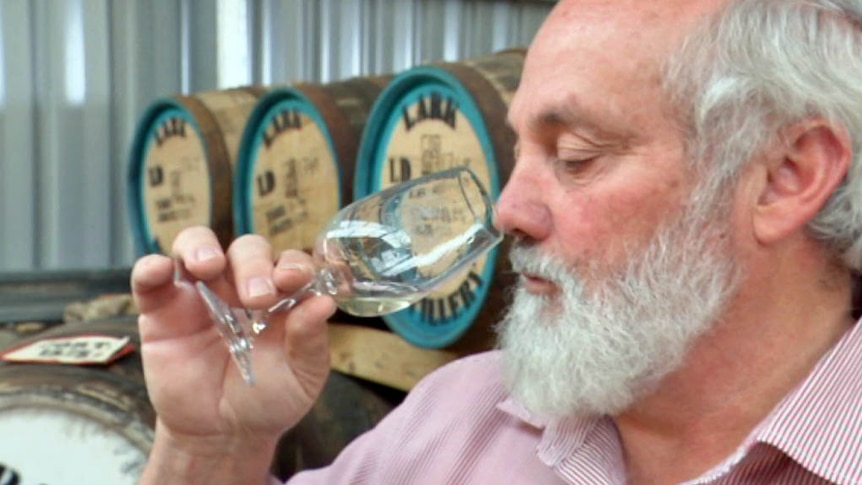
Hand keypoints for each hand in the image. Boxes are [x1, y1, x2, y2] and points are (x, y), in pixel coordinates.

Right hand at [131, 226, 335, 460]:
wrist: (223, 433)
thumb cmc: (268, 398)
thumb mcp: (301, 375)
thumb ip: (309, 339)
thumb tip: (325, 303)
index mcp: (282, 295)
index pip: (289, 262)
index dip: (294, 264)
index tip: (294, 279)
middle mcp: (241, 284)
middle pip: (247, 249)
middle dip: (254, 265)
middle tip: (258, 298)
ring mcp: (200, 293)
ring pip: (197, 245)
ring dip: (201, 247)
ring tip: (208, 266)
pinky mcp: (161, 310)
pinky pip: (150, 278)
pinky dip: (150, 266)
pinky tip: (159, 270)